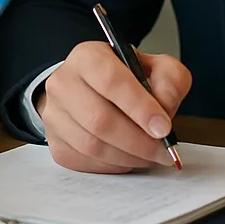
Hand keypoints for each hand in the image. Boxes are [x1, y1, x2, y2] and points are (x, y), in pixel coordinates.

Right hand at [38, 41, 190, 173]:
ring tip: (150, 155)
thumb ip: (170, 80)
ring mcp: (55, 115)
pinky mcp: (55, 143)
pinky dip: (114, 166)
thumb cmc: (126, 79)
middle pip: (99, 119)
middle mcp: (64, 83)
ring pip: (92, 146)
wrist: (94, 89)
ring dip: (129, 157)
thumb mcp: (155, 67)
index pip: (110, 80)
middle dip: (138, 141)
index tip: (164, 128)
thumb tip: (165, 110)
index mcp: (88, 57)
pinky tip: (128, 157)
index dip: (139, 107)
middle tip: (163, 150)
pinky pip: (86, 163)